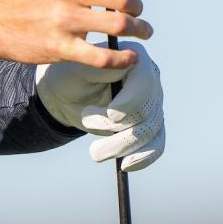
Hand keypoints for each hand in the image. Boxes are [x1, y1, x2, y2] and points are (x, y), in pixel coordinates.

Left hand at [82, 41, 164, 171]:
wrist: (66, 93)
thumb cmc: (70, 75)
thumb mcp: (79, 67)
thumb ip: (102, 64)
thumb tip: (128, 63)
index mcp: (136, 58)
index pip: (145, 83)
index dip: (130, 103)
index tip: (111, 115)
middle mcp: (151, 78)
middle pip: (148, 111)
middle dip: (119, 127)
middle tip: (88, 127)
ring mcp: (153, 102)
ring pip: (150, 131)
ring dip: (122, 145)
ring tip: (95, 152)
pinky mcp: (150, 123)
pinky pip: (156, 144)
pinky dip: (143, 158)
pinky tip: (125, 166)